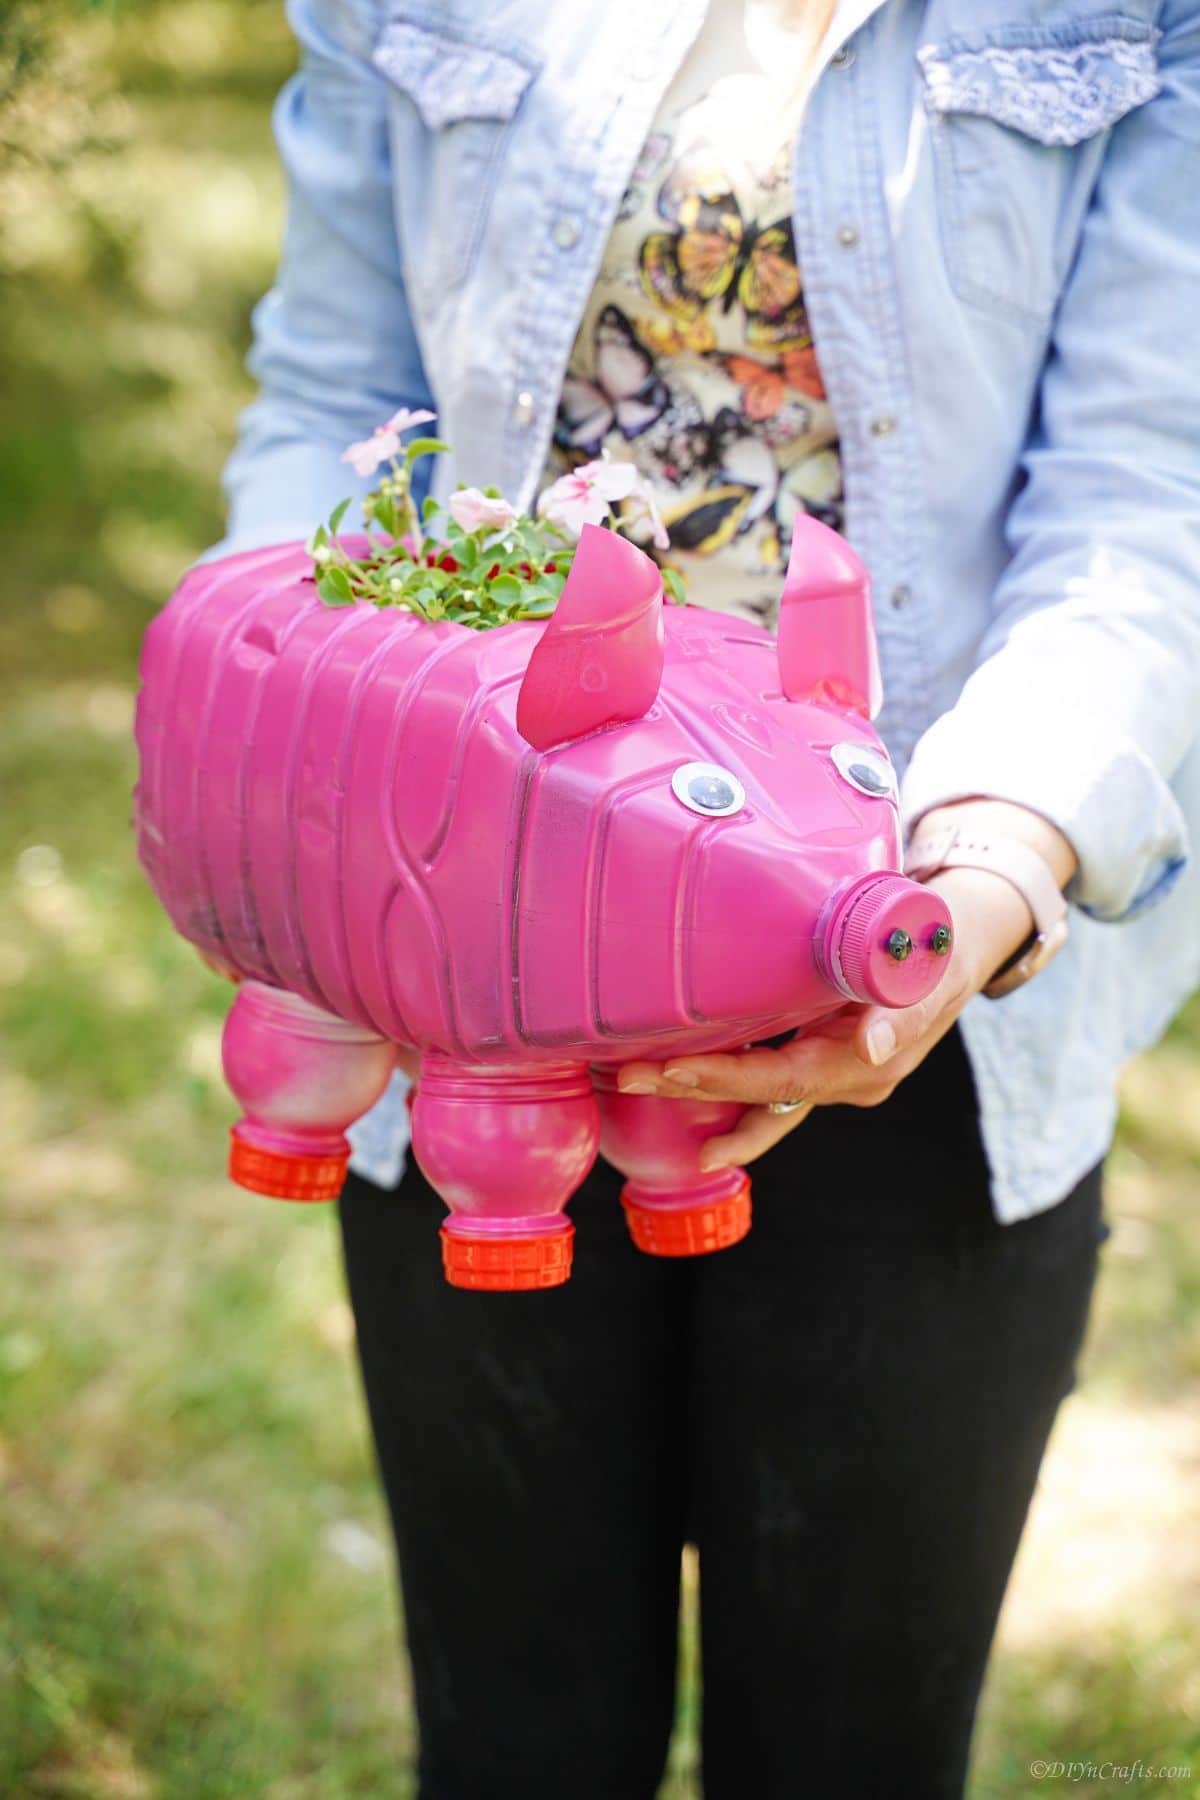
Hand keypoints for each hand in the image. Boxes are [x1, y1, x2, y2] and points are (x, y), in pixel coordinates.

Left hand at [615, 799, 1075, 1171]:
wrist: (963, 936)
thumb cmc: (939, 938)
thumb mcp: (929, 961)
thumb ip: (903, 1005)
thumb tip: (874, 1046)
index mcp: (872, 1060)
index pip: (786, 1077)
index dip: (727, 1077)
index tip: (673, 1069)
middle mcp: (852, 1080)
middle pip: (763, 1095)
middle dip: (693, 1089)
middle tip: (626, 1078)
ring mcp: (838, 1075)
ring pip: (762, 1099)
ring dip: (699, 1096)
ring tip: (632, 1091)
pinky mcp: (824, 1060)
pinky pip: (770, 1087)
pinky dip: (725, 1091)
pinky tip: (675, 1086)